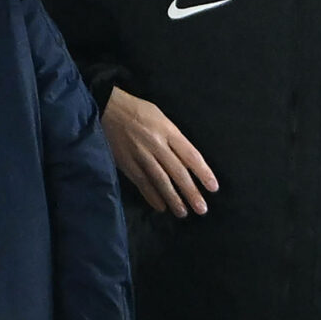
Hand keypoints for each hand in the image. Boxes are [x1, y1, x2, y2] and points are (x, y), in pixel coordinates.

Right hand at [102, 87, 216, 216]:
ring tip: (183, 212)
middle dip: (191, 192)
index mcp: (168, 131)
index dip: (203, 173)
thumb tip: (187, 160)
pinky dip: (151, 196)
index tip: (213, 188)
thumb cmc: (138, 111)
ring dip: (173, 198)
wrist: (107, 107)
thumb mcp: (161, 117)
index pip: (191, 155)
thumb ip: (174, 138)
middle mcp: (156, 144)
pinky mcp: (126, 163)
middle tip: (201, 209)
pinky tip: (160, 207)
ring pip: (160, 180)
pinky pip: (142, 182)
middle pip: (177, 171)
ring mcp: (140, 155)